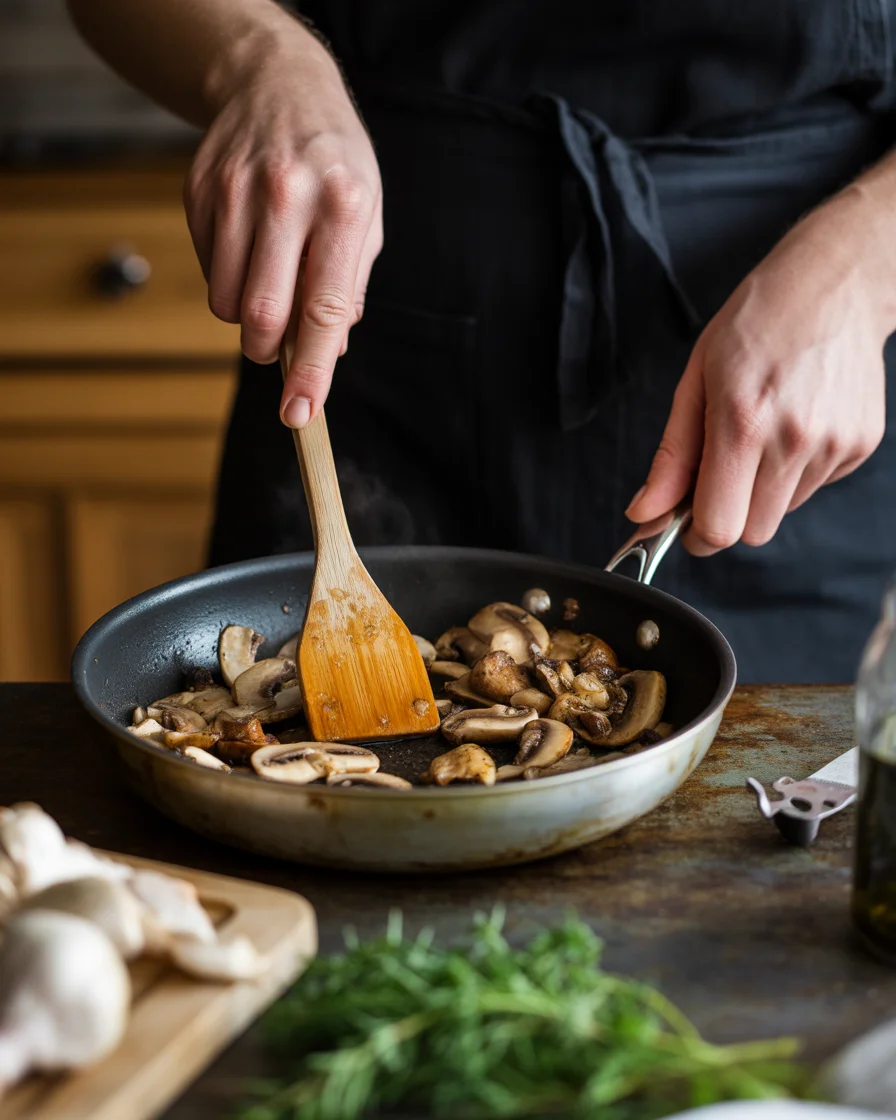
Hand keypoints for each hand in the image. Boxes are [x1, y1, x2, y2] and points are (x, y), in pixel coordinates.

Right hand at [184, 25, 382, 427]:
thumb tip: (331, 352)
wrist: (277, 85)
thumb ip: (350, 286)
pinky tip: (248, 245)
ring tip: (268, 282)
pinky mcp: (200, 191)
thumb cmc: (335, 163)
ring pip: (226, 300)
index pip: (325, 309)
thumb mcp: (367, 216)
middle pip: (263, 314)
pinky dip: (228, 279)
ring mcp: (235, 192)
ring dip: (245, 318)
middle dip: (269, 350)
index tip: (300, 414)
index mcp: (343, 208)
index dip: (313, 370)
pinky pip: (207, 270)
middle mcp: (286, 197)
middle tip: (278, 348)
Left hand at [626, 198, 888, 554]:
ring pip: (783, 511)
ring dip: (763, 490)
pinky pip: (814, 487)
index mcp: (742, 422)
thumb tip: (644, 514)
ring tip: (763, 431)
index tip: (686, 523)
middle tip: (720, 471)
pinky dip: (796, 471)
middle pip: (752, 532)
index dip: (695, 535)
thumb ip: (670, 458)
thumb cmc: (756, 323)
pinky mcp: (860, 445)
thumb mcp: (695, 381)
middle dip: (729, 514)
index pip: (718, 528)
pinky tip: (794, 422)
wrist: (834, 285)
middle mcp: (794, 440)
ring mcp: (834, 444)